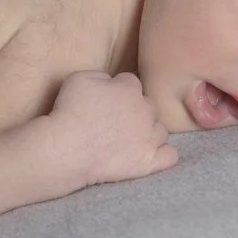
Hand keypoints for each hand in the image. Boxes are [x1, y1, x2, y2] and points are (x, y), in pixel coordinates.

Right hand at [46, 71, 177, 187]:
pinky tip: (148, 154)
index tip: (107, 100)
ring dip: (148, 132)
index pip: (131, 83)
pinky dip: (162, 154)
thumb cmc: (70, 112)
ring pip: (160, 130)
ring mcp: (150, 138)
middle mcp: (146, 111)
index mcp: (130, 89)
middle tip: (115, 121)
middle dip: (136, 111)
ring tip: (128, 140)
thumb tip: (111, 82)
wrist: (67, 148)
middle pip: (148, 106)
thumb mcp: (79, 78)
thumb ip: (102, 75)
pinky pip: (170, 156)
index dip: (118, 90)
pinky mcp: (149, 162)